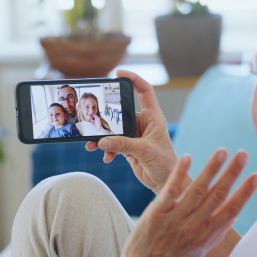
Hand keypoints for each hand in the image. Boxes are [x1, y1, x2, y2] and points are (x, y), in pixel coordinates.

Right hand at [86, 70, 177, 192]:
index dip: (133, 79)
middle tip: (93, 118)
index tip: (119, 73)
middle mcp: (143, 123)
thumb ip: (123, 145)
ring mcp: (135, 135)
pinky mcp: (128, 147)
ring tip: (91, 144)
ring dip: (102, 137)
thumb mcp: (144, 151)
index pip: (145, 91)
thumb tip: (102, 141)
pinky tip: (105, 157)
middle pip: (122, 112)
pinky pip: (112, 143)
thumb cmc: (165, 163)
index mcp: (153, 117)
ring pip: (114, 130)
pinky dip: (106, 149)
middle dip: (106, 116)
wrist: (165, 182)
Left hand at [115, 150, 256, 256]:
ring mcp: (176, 218)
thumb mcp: (198, 253)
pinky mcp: (157, 213)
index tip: (255, 176)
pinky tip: (188, 157)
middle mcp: (194, 225)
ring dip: (211, 168)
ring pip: (197, 189)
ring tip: (222, 152)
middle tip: (242, 154)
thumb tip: (233, 218)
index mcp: (206, 234)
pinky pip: (171, 190)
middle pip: (217, 195)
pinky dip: (180, 173)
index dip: (245, 192)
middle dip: (232, 173)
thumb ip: (216, 235)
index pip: (231, 210)